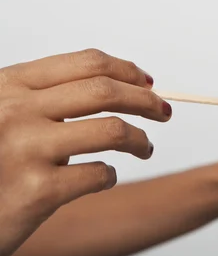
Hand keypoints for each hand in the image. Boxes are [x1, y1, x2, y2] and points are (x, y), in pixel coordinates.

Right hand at [0, 49, 170, 255]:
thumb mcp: (4, 113)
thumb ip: (46, 98)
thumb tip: (123, 88)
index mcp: (11, 85)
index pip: (87, 63)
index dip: (127, 70)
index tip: (148, 82)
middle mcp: (16, 111)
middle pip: (106, 91)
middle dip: (146, 100)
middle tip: (163, 112)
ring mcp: (25, 150)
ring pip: (113, 130)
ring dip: (140, 139)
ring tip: (145, 148)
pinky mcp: (35, 192)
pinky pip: (99, 174)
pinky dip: (111, 176)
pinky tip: (105, 178)